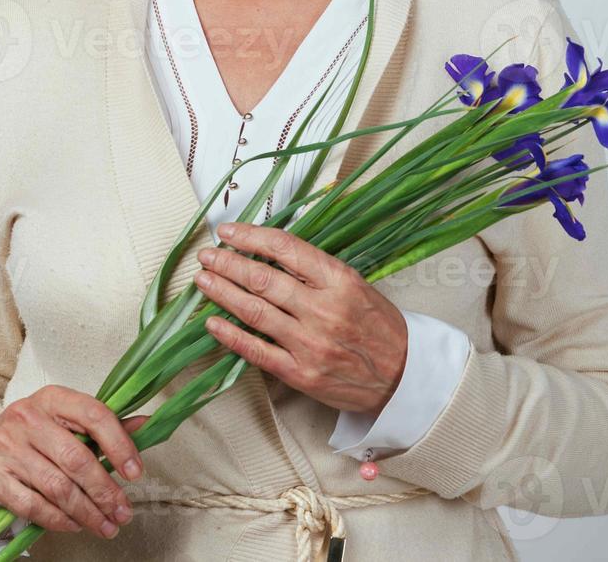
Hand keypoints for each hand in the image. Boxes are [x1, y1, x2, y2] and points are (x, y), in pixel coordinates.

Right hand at [0, 385, 149, 539]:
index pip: (94, 415)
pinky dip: (58, 520)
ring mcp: (5, 447)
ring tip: (105, 525)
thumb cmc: (29, 438)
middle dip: (106, 491)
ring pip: (57, 486)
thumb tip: (146, 425)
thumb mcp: (62, 423)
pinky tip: (75, 525)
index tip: (136, 472)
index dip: (120, 444)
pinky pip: (32, 505)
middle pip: (77, 458)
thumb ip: (102, 426)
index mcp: (52, 398)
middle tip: (123, 512)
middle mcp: (27, 418)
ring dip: (87, 512)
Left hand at [193, 221, 407, 416]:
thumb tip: (271, 252)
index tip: (229, 232)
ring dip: (222, 293)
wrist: (403, 375)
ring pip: (255, 311)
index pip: (286, 249)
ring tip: (204, 280)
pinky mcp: (301, 373)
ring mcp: (310, 343)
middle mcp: (324, 309)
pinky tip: (212, 323)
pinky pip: (257, 351)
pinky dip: (230, 335)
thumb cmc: (379, 327)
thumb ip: (317, 271)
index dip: (251, 236)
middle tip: (208, 256)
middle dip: (228, 263)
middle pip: (263, 279)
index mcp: (340, 281)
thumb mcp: (357, 285)